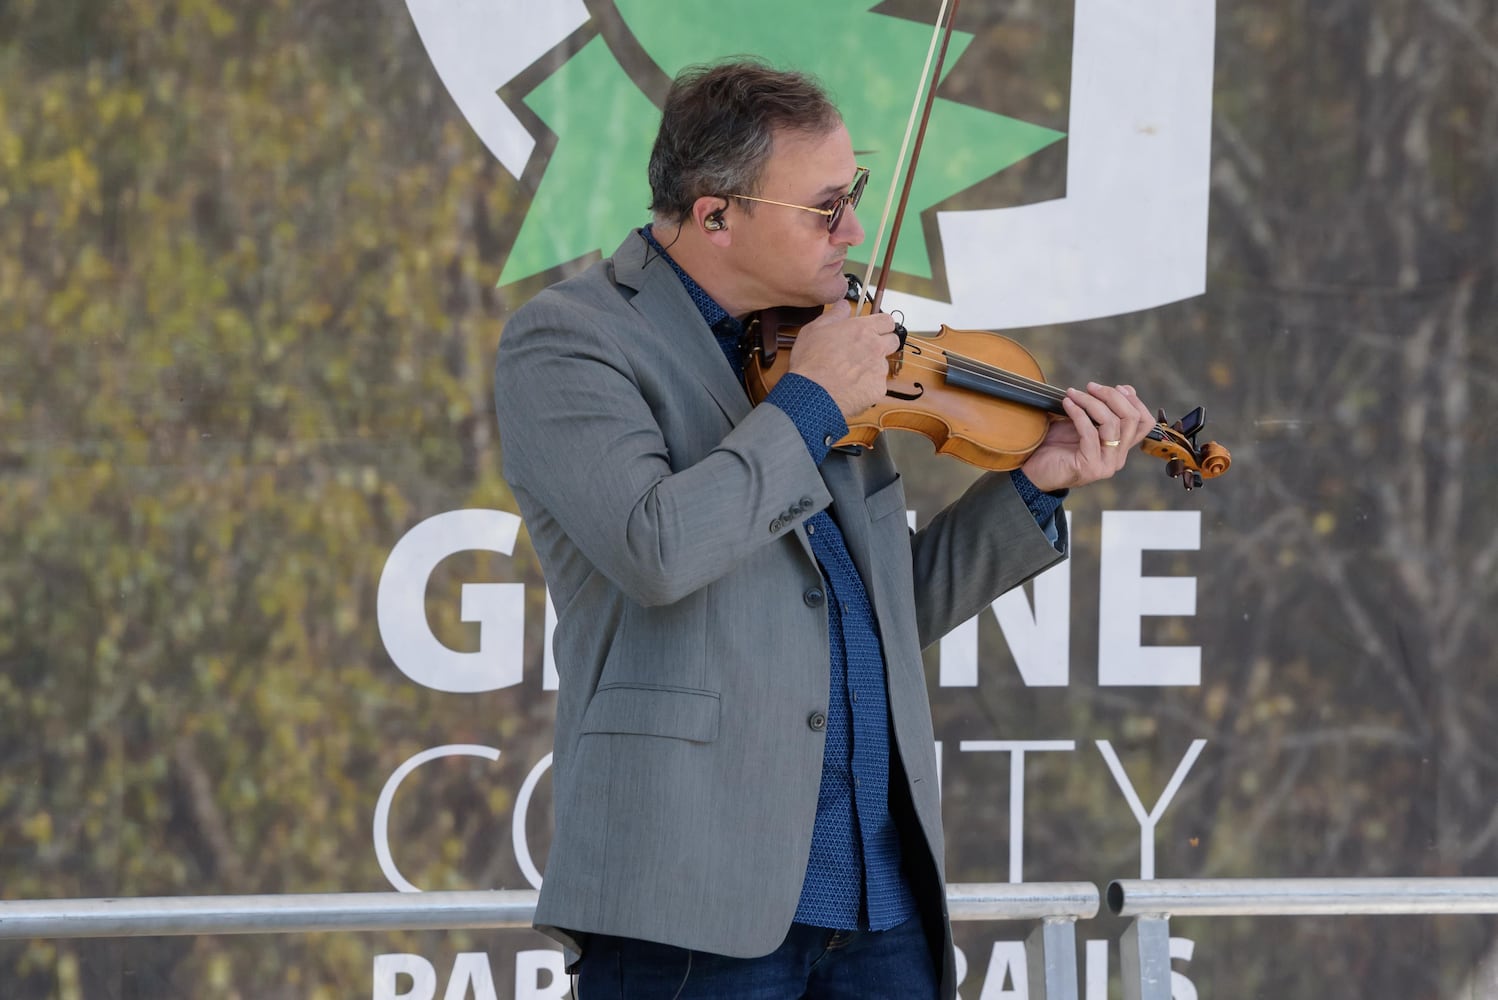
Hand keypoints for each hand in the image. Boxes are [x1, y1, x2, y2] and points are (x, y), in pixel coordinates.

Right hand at [786, 301, 900, 418]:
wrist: (811, 395)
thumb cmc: (810, 362)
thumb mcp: (814, 329)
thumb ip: (834, 315)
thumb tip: (845, 305)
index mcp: (863, 330)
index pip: (887, 320)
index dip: (880, 324)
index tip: (872, 329)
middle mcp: (876, 348)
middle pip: (893, 341)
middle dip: (883, 343)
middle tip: (865, 350)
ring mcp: (879, 370)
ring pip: (883, 365)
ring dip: (872, 367)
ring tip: (850, 374)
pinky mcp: (878, 390)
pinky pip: (877, 386)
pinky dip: (867, 386)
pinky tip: (850, 388)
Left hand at [1020, 382, 1155, 492]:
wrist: (1033, 470)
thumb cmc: (1056, 445)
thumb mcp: (1084, 423)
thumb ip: (1103, 411)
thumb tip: (1124, 389)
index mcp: (1120, 448)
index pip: (1144, 422)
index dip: (1134, 401)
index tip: (1116, 387)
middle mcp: (1117, 458)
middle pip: (1131, 419)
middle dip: (1112, 396)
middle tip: (1091, 387)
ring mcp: (1106, 464)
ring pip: (1112, 423)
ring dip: (1091, 402)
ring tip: (1073, 394)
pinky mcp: (1090, 466)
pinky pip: (1090, 433)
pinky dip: (1078, 413)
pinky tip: (1067, 404)